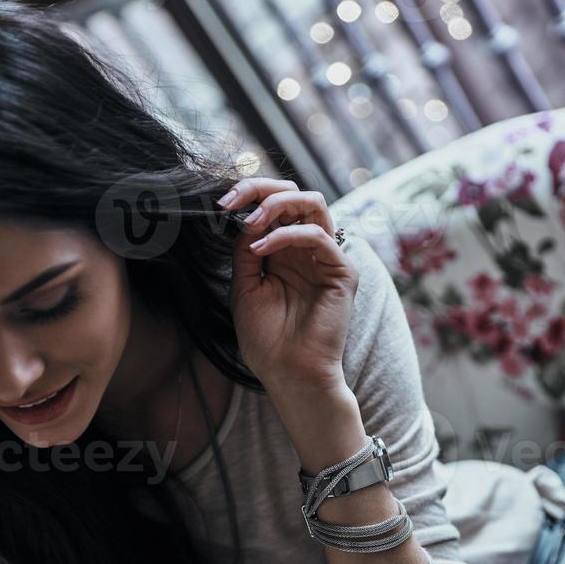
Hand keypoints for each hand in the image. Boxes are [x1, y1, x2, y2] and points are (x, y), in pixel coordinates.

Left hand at [220, 177, 358, 393]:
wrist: (289, 374)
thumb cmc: (267, 340)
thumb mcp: (245, 287)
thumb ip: (245, 250)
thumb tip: (242, 217)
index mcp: (284, 252)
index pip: (273, 206)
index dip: (249, 195)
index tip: (221, 203)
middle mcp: (307, 250)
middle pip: (295, 194)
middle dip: (261, 189)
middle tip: (233, 201)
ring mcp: (326, 259)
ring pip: (314, 202)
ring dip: (277, 204)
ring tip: (251, 222)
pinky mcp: (342, 272)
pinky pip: (317, 235)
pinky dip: (286, 235)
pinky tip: (262, 249)